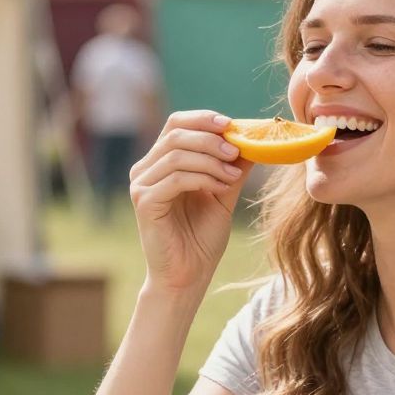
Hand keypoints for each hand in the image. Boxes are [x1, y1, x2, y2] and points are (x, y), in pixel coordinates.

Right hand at [130, 111, 249, 294]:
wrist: (188, 275)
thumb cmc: (201, 238)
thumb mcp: (223, 193)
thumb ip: (232, 166)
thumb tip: (253, 138)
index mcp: (160, 162)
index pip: (176, 123)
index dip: (204, 119)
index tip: (233, 125)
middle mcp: (145, 170)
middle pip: (176, 134)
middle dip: (211, 139)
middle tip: (239, 150)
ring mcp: (141, 185)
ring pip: (177, 154)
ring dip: (211, 160)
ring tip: (234, 175)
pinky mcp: (144, 202)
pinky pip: (176, 178)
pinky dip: (203, 178)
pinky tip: (222, 188)